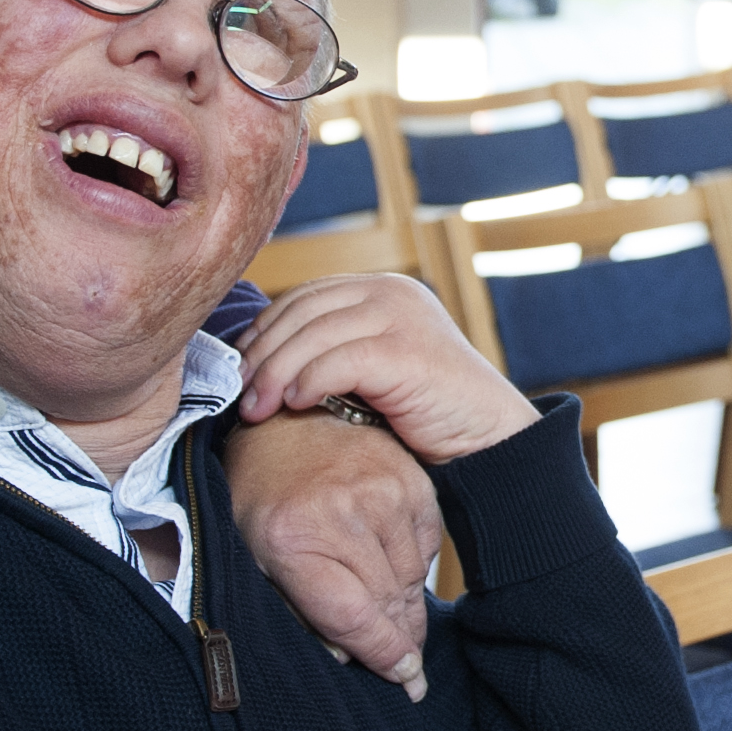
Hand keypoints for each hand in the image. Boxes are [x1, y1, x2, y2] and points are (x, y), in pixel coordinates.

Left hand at [223, 413, 438, 701]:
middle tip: (404, 664)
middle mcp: (342, 513)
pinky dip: (414, 566)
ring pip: (413, 580)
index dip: (384, 657)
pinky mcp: (411, 479)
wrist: (283, 421)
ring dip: (407, 608)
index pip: (356, 618)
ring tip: (394, 618)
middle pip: (390, 605)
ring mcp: (382, 492)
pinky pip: (428, 547)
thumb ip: (299, 611)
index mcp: (292, 538)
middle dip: (400, 641)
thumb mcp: (255, 556)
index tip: (404, 680)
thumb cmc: (262, 493)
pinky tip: (390, 564)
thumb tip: (350, 659)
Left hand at [240, 274, 538, 466]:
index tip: (241, 367)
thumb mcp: (370, 369)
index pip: (303, 297)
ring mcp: (401, 317)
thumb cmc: (422, 413)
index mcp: (380, 290)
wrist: (489, 441)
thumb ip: (331, 351)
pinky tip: (296, 405)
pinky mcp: (408, 351)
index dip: (265, 330)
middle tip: (242, 394)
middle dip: (263, 353)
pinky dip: (308, 382)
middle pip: (301, 312)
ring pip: (313, 336)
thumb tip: (258, 362)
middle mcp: (391, 293)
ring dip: (277, 374)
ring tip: (258, 408)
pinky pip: (338, 361)